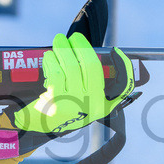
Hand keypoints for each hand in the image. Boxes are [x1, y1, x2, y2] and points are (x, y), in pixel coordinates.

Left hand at [13, 32, 134, 134]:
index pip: (122, 88)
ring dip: (64, 49)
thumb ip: (89, 83)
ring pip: (72, 67)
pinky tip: (49, 56)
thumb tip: (87, 54)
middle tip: (72, 37)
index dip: (124, 67)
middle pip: (92, 67)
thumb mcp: (81, 103)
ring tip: (58, 41)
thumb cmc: (63, 108)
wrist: (39, 126)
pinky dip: (52, 61)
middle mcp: (91, 105)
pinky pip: (57, 73)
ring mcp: (75, 103)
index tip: (116, 51)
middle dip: (82, 47)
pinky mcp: (57, 101)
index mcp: (102, 106)